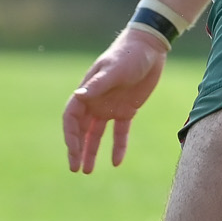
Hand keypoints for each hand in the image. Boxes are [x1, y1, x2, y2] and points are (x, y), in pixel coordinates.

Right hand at [64, 28, 169, 172]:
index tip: (73, 152)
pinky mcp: (126, 110)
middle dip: (77, 149)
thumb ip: (98, 85)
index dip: (70, 136)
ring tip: (87, 171)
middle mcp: (95, 101)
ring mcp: (110, 107)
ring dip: (91, 151)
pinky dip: (117, 146)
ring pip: (96, 134)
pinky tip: (115, 162)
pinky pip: (119, 132)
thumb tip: (79, 96)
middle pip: (81, 129)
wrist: (150, 48)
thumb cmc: (129, 55)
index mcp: (87, 91)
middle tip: (75, 169)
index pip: (72, 118)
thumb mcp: (114, 70)